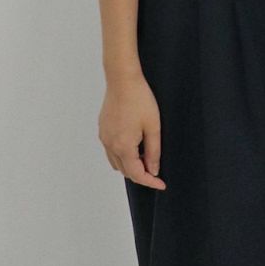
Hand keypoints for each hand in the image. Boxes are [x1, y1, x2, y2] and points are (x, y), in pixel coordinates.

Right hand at [100, 71, 165, 189]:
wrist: (122, 80)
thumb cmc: (140, 100)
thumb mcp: (153, 127)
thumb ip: (153, 152)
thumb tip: (153, 170)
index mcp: (123, 146)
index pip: (137, 174)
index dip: (150, 182)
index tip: (161, 184)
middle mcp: (110, 145)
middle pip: (125, 171)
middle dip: (141, 174)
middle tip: (156, 168)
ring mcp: (104, 137)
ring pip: (116, 162)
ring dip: (130, 165)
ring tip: (145, 156)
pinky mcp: (102, 130)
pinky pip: (111, 151)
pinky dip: (122, 155)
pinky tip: (134, 145)